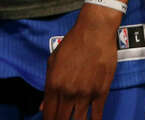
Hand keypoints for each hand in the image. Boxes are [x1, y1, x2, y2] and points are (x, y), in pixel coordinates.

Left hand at [41, 5, 119, 119]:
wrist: (93, 33)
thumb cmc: (72, 44)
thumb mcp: (53, 62)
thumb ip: (48, 87)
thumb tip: (43, 107)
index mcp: (54, 84)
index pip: (49, 113)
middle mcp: (68, 92)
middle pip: (62, 119)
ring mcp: (85, 94)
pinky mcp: (101, 93)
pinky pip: (96, 115)